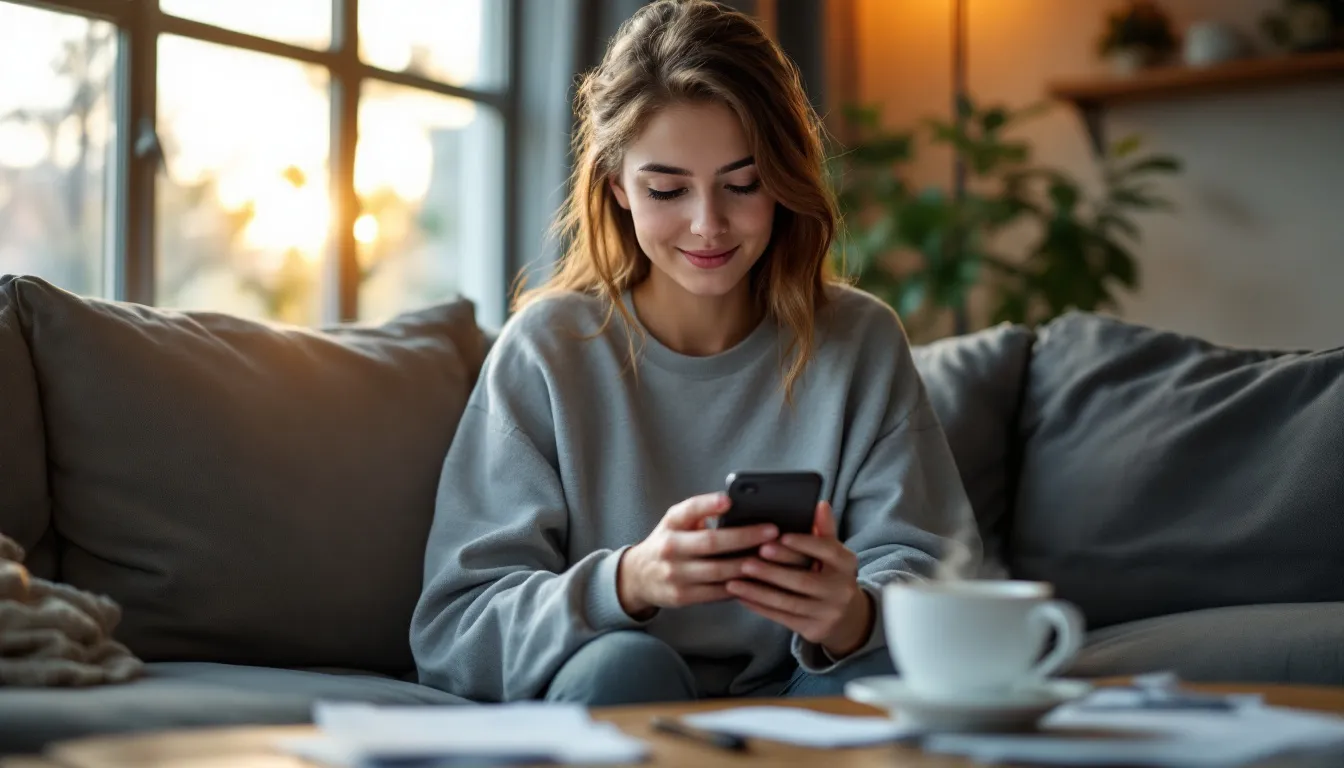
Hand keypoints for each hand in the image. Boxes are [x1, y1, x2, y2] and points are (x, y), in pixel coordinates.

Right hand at [617, 493, 780, 618]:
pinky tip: (759, 579)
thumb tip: (735, 507)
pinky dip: (740, 585)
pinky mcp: (682, 597)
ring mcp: (675, 575)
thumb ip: (699, 512)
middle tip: (772, 531)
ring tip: (773, 557)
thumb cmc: (669, 542)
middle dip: (745, 537)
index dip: (709, 505)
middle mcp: (670, 548)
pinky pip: (717, 592)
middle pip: (712, 543)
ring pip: (719, 571)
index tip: (729, 500)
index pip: (689, 510)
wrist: (638, 577)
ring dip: (748, 564)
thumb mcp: (676, 522)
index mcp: (671, 524)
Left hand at [726, 501, 872, 657]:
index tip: (778, 535)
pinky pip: (782, 618)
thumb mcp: (834, 553)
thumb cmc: (832, 575)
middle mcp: (841, 589)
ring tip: (734, 581)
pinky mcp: (814, 629)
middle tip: (748, 559)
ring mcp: (828, 612)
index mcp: (846, 563)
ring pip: (788, 602)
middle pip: (803, 579)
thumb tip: (819, 503)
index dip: (802, 543)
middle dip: (773, 571)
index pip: (826, 550)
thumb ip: (824, 529)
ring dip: (759, 592)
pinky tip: (741, 597)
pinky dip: (759, 607)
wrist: (849, 618)